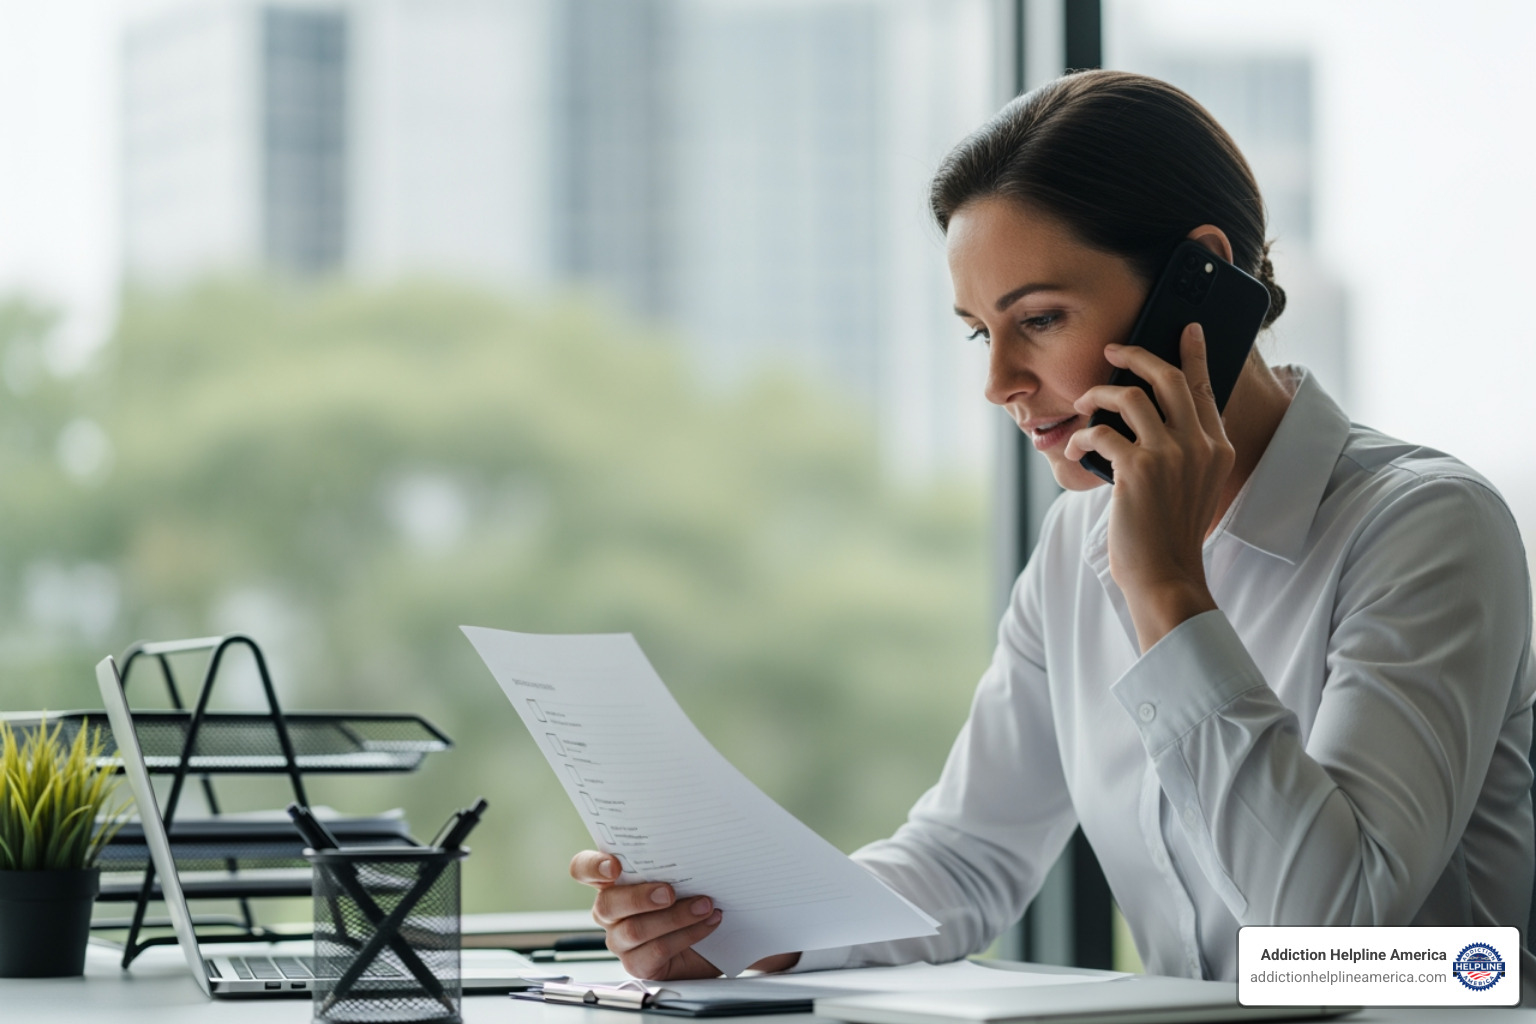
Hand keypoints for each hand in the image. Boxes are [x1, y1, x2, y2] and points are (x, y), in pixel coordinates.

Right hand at [570, 850, 723, 979]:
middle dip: (639, 897)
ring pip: (634, 930)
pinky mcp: (638, 964)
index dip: (592, 867)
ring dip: (675, 916)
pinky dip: (687, 934)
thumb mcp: (678, 875)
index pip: (583, 869)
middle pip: (606, 904)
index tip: (614, 866)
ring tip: (704, 906)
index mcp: (612, 882)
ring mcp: (620, 940)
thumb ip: (670, 862)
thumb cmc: (690, 898)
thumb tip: (687, 847)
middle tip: (670, 892)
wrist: (713, 938)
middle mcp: (610, 912)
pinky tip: (706, 922)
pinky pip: (657, 950)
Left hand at [1063, 324, 1229, 650]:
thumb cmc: (1169, 534)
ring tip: (1083, 405)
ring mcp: (1171, 456)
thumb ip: (1182, 451)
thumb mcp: (1190, 486)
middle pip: (1168, 378)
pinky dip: (1081, 438)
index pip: (1204, 388)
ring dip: (1097, 396)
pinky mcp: (1138, 470)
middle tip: (1113, 350)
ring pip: (1129, 397)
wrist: (1166, 575)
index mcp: (1217, 448)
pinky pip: (1101, 433)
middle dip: (1136, 355)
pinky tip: (1076, 450)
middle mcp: (1199, 446)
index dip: (1194, 355)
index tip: (1187, 329)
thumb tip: (1145, 415)